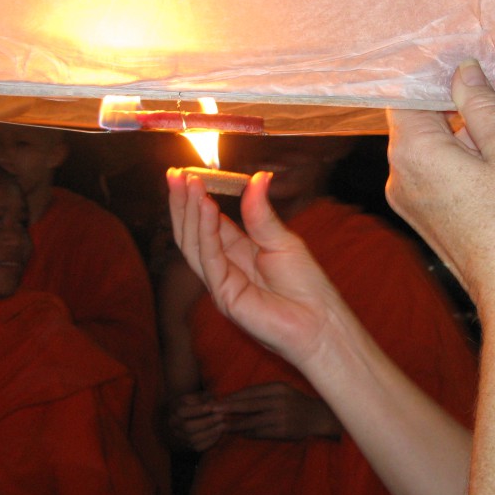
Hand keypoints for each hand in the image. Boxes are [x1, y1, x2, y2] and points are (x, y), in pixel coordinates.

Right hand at [165, 169, 349, 368]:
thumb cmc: (306, 285)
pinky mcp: (223, 295)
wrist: (318, 322)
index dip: (197, 197)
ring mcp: (220, 281)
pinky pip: (209, 259)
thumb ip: (261, 213)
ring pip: (193, 244)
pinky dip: (205, 231)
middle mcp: (224, 265)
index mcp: (238, 250)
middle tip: (176, 173)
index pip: (209, 221)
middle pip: (193, 231)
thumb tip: (258, 176)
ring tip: (188, 183)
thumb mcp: (282, 239)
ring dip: (189, 212)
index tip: (188, 172)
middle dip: (182, 202)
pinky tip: (206, 207)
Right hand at [167, 393, 225, 451]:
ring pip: (193, 439)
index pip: (184, 411)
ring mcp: (179, 436)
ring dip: (210, 432)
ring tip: (222, 425)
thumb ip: (206, 399)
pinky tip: (219, 433)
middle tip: (221, 416)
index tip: (212, 407)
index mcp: (175, 409)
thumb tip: (216, 405)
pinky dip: (210, 441)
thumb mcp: (198, 396)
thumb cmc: (195, 403)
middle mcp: (174, 424)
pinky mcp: (187, 446)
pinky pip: (198, 447)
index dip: (199, 410)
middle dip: (207, 422)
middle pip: (188, 426)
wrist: (186, 418)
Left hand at [222, 382, 341, 440]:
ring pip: (252, 421)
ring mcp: (280, 417)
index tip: (218, 400)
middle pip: (248, 405)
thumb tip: (236, 398)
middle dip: (228, 408)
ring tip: (221, 426)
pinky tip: (239, 433)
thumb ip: (262, 393)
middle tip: (212, 411)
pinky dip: (248, 433)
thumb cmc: (295, 401)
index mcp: (277, 388)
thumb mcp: (282, 390)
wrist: (317, 417)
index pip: (250, 392)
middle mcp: (278, 401)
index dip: (232, 397)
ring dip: (235, 424)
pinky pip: (260, 433)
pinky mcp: (282, 431)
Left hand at [385, 59, 494, 311]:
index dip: (437, 74)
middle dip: (465, 105)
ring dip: (474, 132)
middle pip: (425, 120)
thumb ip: (483, 104)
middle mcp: (401, 175)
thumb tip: (465, 74)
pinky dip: (471, 160)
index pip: (408, 92)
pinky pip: (443, 174)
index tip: (466, 64)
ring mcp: (411, 200)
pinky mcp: (428, 218)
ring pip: (438, 148)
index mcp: (413, 151)